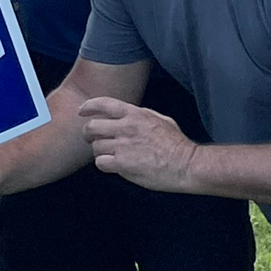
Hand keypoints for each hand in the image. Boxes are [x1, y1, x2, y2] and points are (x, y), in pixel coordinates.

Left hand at [78, 97, 199, 191]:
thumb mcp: (160, 119)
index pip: (102, 103)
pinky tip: (113, 166)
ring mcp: (123, 146)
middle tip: (91, 139)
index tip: (82, 112)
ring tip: (109, 155)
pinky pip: (101, 163)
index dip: (88, 107)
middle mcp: (125, 127)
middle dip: (88, 134)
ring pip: (95, 147)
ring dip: (99, 152)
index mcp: (134, 114)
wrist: (188, 165)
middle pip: (91, 127)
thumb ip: (140, 115)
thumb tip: (126, 116)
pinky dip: (104, 165)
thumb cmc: (177, 144)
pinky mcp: (123, 164)